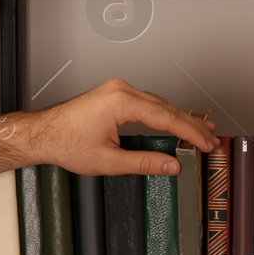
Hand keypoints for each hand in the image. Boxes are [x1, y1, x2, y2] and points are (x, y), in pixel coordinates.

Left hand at [20, 78, 217, 176]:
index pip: (167, 117)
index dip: (190, 133)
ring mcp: (117, 89)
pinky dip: (163, 114)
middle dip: (191, 125)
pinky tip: (176, 121)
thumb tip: (171, 165)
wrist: (42, 134)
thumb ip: (144, 162)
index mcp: (121, 101)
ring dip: (180, 118)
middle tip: (211, 139)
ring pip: (159, 103)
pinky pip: (147, 102)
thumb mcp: (109, 161)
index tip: (206, 144)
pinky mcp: (114, 94)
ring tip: (201, 131)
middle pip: (167, 107)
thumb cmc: (65, 143)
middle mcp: (121, 89)